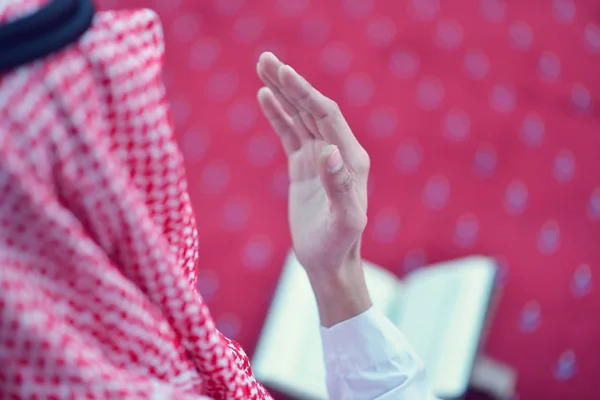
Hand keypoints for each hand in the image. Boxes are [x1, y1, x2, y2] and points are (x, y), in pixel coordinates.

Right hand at [256, 52, 369, 275]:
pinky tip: (265, 97)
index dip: (305, 93)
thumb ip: (340, 187)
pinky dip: (277, 115)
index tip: (283, 72)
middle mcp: (337, 151)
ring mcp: (320, 157)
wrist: (328, 261)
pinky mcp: (305, 166)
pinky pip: (289, 133)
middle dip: (290, 84)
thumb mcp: (344, 221)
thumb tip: (331, 151)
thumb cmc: (338, 244)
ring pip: (299, 117)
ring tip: (261, 67)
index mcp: (351, 158)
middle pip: (311, 108)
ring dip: (282, 93)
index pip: (326, 115)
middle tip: (265, 58)